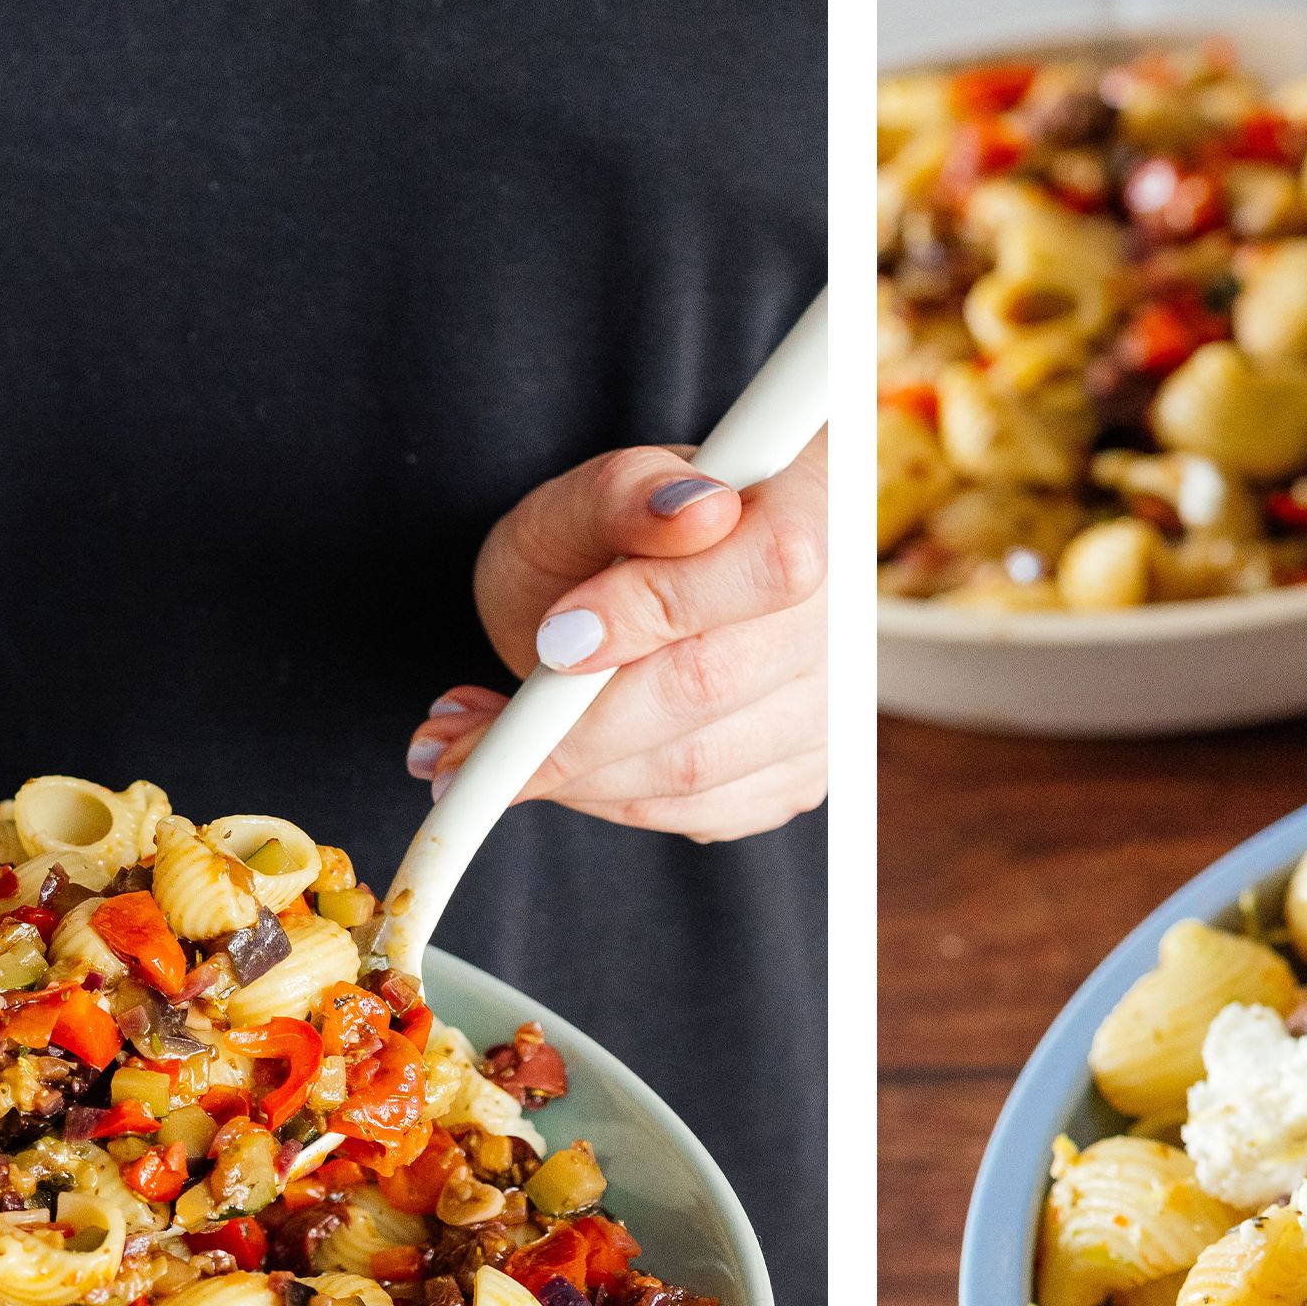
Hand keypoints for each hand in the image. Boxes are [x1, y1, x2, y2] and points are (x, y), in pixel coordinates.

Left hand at [414, 431, 828, 841]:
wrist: (621, 605)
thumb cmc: (602, 542)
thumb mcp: (583, 497)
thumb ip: (625, 493)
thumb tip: (690, 514)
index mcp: (820, 498)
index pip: (773, 563)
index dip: (660, 607)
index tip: (553, 640)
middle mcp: (850, 610)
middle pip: (713, 684)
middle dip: (566, 725)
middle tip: (457, 738)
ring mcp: (838, 702)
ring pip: (695, 769)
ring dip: (568, 773)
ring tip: (481, 744)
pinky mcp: (808, 772)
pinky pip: (700, 812)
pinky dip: (605, 800)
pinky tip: (550, 767)